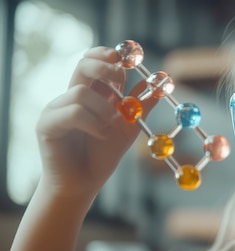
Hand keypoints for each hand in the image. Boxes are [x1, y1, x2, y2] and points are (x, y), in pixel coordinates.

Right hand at [35, 46, 157, 198]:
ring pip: (82, 91)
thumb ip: (141, 105)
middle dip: (104, 67)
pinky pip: (72, 112)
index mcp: (90, 94)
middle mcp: (71, 97)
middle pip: (83, 65)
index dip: (107, 55)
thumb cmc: (103, 155)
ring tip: (111, 128)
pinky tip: (101, 135)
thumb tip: (160, 82)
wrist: (84, 184)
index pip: (93, 62)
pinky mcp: (46, 124)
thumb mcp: (130, 127)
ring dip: (104, 109)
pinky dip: (92, 123)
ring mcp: (56, 109)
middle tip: (121, 78)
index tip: (125, 57)